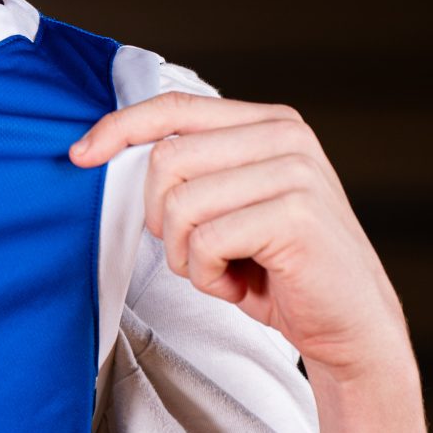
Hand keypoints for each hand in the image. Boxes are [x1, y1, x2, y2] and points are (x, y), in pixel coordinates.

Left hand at [70, 91, 411, 383]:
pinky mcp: (295, 215)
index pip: (176, 107)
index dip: (120, 127)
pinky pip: (206, 241)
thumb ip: (194, 172)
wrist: (351, 325)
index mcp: (268, 123)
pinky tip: (240, 284)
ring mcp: (295, 172)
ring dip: (185, 254)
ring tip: (222, 269)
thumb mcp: (232, 207)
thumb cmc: (281, 271)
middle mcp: (286, 136)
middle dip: (161, 218)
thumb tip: (108, 152)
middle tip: (195, 252)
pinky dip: (208, 276)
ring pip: (182, 203)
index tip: (81, 154)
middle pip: (168, 158)